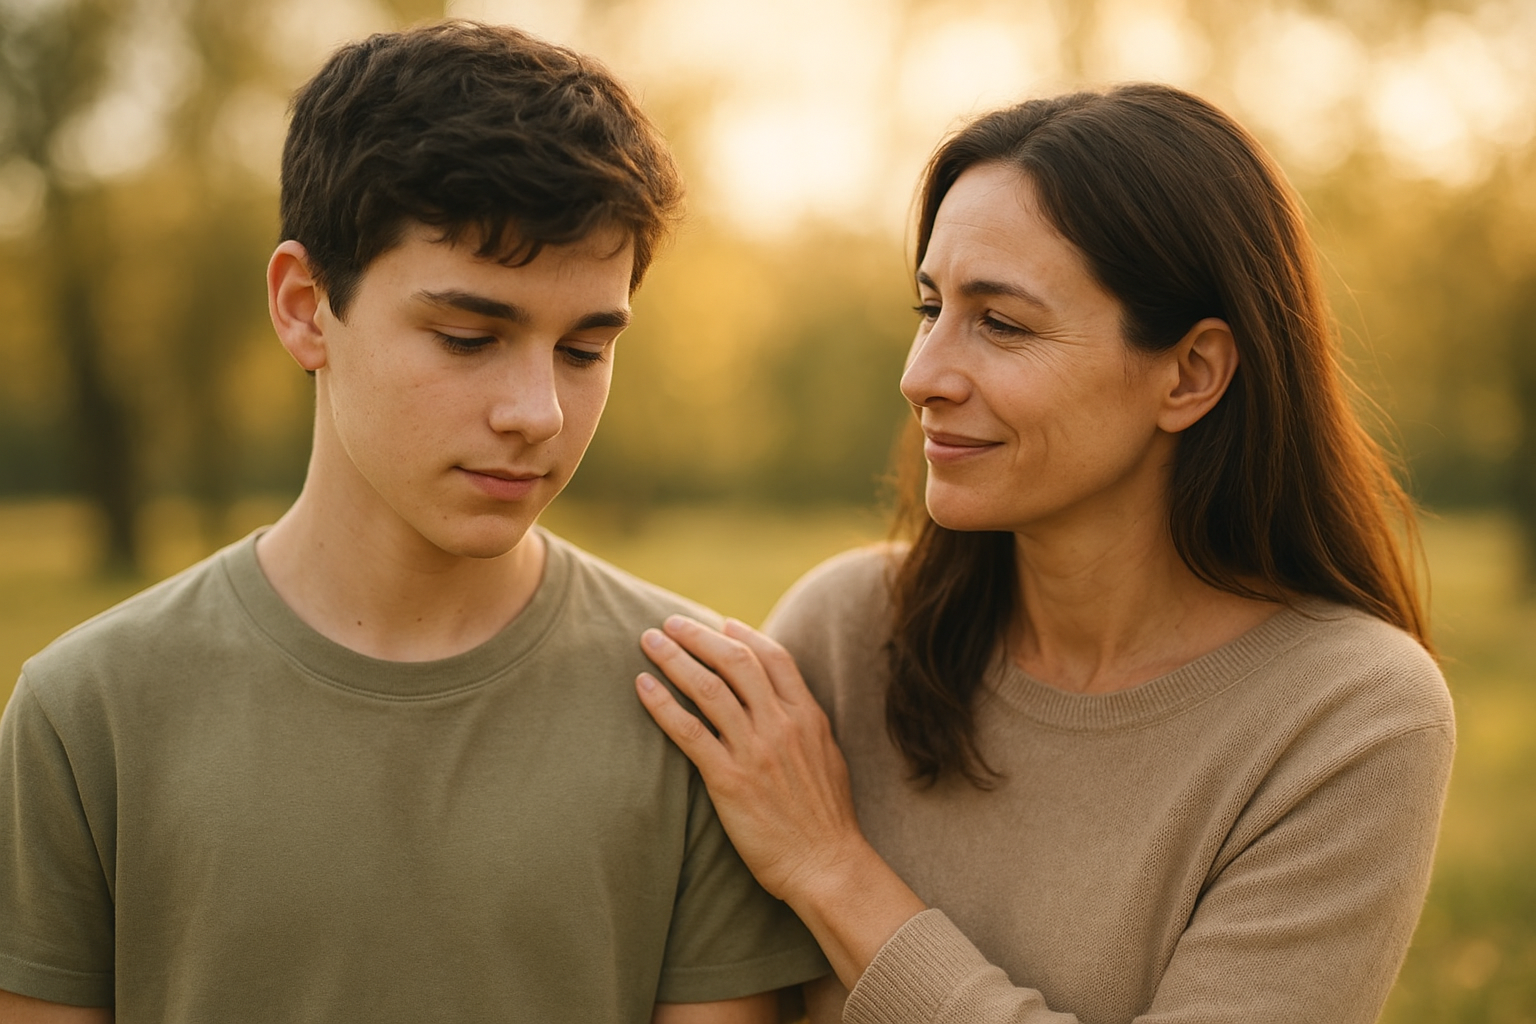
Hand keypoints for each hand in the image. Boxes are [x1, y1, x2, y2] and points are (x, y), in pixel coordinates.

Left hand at [636, 616, 927, 987]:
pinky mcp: (729, 779)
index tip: (720, 623)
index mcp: (808, 716)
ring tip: (648, 641)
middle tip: (671, 622)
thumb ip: (803, 724)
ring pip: (708, 688)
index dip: (744, 635)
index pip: (774, 657)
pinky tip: (643, 687)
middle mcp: (781, 725)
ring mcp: (755, 750)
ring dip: (674, 658)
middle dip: (699, 635)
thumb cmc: (826, 819)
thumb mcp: (827, 757)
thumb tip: (782, 702)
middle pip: (735, 661)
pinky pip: (689, 731)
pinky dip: (662, 704)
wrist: (827, 865)